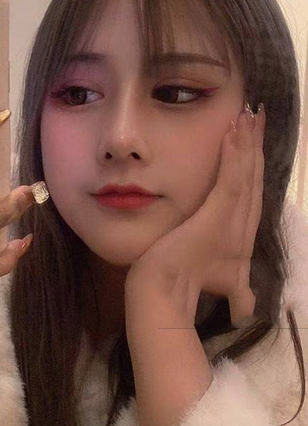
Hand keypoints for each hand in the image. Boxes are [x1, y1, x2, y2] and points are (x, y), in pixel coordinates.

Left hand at [126, 104, 264, 327]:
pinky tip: (234, 133)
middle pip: (254, 177)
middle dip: (256, 145)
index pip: (251, 193)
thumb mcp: (217, 286)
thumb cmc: (184, 287)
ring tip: (249, 114)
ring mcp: (232, 221)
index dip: (255, 164)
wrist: (167, 292)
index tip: (255, 138)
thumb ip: (236, 292)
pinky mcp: (217, 216)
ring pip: (246, 174)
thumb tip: (246, 310)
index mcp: (241, 238)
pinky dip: (235, 155)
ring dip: (248, 142)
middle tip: (257, 115)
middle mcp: (242, 227)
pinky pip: (231, 179)